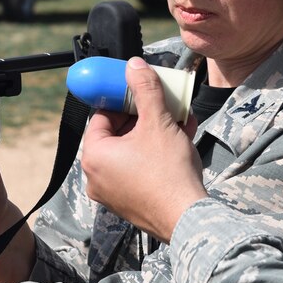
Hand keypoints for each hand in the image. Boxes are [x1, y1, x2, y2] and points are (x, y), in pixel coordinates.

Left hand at [82, 57, 205, 242]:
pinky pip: (139, 169)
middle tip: (162, 104)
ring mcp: (113, 193)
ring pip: (132, 151)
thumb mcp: (158, 122)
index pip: (102, 116)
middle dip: (143, 116)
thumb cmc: (168, 172)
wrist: (187, 217)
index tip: (139, 91)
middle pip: (117, 134)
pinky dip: (156, 154)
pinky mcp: (130, 203)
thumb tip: (134, 65)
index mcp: (94, 156)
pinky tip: (180, 140)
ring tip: (177, 119)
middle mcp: (97, 177)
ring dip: (154, 133)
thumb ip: (145, 89)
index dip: (122, 100)